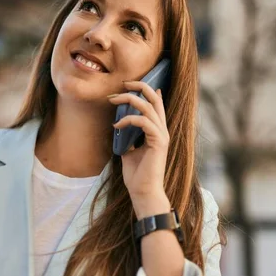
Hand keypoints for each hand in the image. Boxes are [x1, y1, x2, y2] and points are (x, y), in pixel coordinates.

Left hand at [108, 81, 171, 217]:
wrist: (143, 192)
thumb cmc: (137, 175)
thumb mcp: (129, 151)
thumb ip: (127, 137)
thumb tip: (118, 126)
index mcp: (156, 131)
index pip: (156, 104)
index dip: (146, 90)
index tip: (129, 85)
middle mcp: (161, 130)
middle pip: (154, 99)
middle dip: (139, 86)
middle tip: (123, 83)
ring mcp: (162, 135)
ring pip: (148, 106)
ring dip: (129, 100)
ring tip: (113, 100)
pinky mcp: (158, 142)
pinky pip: (143, 122)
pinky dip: (128, 120)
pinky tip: (117, 125)